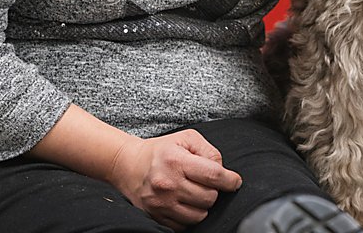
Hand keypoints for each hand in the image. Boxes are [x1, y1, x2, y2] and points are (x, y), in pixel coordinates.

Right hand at [108, 129, 242, 229]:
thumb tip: (224, 170)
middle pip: (209, 198)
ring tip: (195, 192)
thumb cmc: (161, 151)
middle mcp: (168, 184)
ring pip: (200, 215)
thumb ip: (209, 151)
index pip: (214, 175)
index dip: (230, 180)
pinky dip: (190, 216)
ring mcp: (161, 203)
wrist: (128, 166)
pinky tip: (185, 202)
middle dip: (214, 191)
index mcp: (176, 161)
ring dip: (203, 205)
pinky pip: (185, 225)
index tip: (235, 181)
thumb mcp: (186, 139)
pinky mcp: (157, 217)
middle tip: (206, 183)